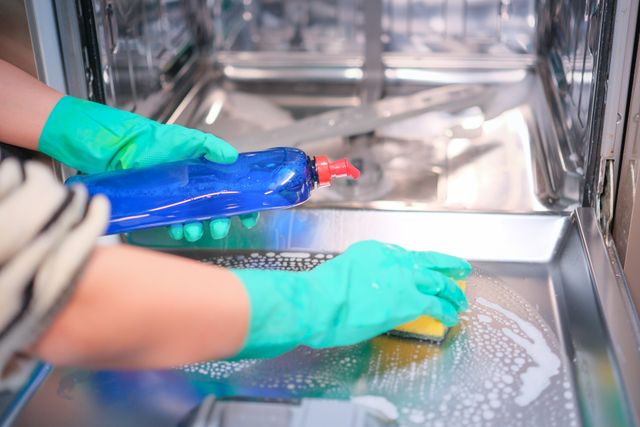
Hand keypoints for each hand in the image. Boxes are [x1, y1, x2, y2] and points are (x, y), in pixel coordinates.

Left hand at [39, 96, 258, 239]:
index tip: (249, 214)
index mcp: (204, 169)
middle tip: (220, 226)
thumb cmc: (150, 141)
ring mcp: (177, 196)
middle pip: (216, 208)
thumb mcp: (184, 138)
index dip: (242, 203)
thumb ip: (209, 146)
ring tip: (197, 230)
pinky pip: (174, 222)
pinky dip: (179, 228)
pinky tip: (180, 229)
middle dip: (221, 220)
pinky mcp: (160, 206)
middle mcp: (194, 184)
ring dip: (200, 227)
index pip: (230, 188)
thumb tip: (231, 157)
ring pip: (196, 218)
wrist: (114, 149)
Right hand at [232, 240, 470, 357]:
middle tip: (460, 270)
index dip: (420, 263)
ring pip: (438, 282)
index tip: (426, 267)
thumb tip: (367, 292)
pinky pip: (436, 305)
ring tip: (460, 301)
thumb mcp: (342, 273)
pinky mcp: (409, 301)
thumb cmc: (319, 294)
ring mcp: (403, 279)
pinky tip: (450, 317)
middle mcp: (393, 260)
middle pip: (428, 262)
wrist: (318, 302)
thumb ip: (360, 278)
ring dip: (452, 292)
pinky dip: (446, 311)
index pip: (406, 255)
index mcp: (375, 251)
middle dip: (448, 267)